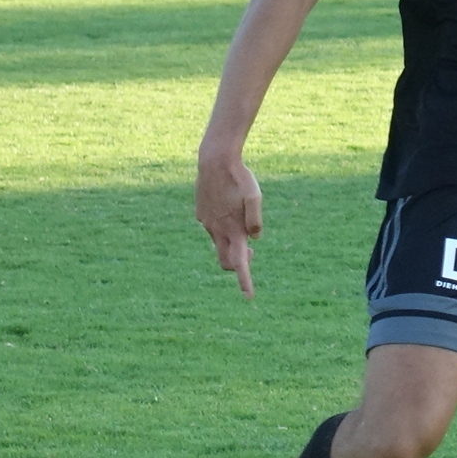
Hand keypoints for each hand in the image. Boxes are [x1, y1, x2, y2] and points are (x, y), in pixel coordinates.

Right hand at [196, 152, 263, 296]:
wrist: (214, 160)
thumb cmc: (239, 177)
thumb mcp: (255, 196)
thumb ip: (255, 219)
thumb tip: (255, 237)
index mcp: (232, 230)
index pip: (238, 263)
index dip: (244, 281)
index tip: (249, 297)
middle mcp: (217, 230)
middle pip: (225, 261)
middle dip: (237, 264)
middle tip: (251, 253)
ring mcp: (206, 223)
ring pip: (218, 243)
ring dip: (230, 243)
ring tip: (241, 226)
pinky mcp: (201, 214)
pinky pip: (212, 227)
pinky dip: (221, 227)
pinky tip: (226, 208)